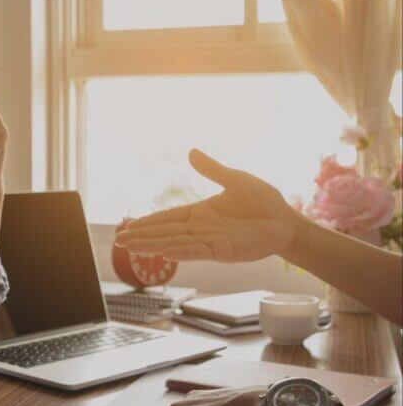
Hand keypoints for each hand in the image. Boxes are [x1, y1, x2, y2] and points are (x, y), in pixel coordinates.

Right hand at [114, 149, 302, 262]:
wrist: (287, 222)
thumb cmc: (264, 202)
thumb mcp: (235, 180)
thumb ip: (212, 170)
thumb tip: (191, 152)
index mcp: (199, 212)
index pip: (167, 218)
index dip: (148, 222)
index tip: (129, 226)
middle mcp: (200, 229)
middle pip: (164, 232)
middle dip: (142, 236)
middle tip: (119, 240)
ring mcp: (209, 241)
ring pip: (174, 243)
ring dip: (153, 246)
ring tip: (131, 248)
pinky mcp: (222, 251)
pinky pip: (197, 251)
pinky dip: (181, 253)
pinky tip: (164, 253)